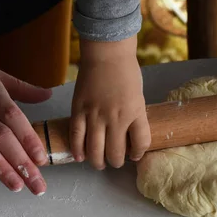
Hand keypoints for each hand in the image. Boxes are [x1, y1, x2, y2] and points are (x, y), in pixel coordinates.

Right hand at [70, 36, 150, 169]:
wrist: (107, 53)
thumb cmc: (126, 73)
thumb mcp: (138, 97)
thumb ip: (134, 117)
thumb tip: (128, 137)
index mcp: (136, 114)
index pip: (140, 144)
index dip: (138, 154)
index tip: (135, 155)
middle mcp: (116, 118)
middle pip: (116, 153)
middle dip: (116, 162)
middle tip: (115, 160)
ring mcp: (95, 115)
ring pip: (95, 151)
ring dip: (98, 162)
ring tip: (99, 162)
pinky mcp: (79, 110)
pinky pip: (76, 136)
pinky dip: (78, 150)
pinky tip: (80, 157)